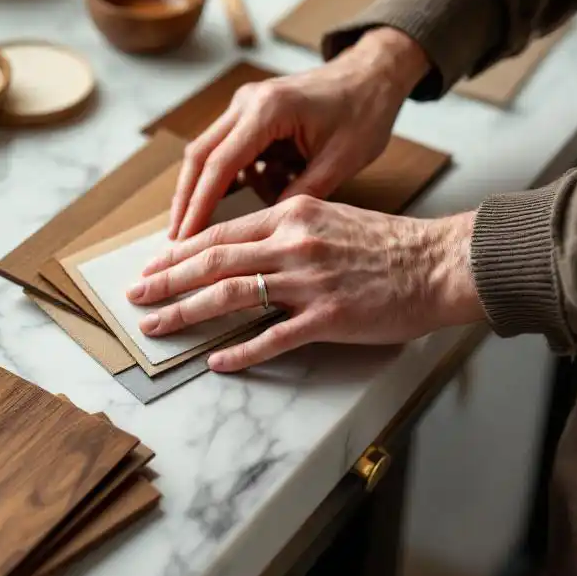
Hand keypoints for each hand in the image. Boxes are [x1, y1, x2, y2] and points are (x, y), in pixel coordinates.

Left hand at [128, 196, 484, 371]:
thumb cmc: (386, 243)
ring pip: (231, 295)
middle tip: (136, 297)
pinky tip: (217, 361)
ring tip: (157, 326)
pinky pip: (273, 337)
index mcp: (292, 214)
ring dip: (187, 312)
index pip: (219, 233)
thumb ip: (284, 230)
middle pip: (213, 262)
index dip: (178, 253)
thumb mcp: (328, 218)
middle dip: (167, 281)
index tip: (152, 267)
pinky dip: (241, 350)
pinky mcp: (328, 316)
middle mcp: (293, 243)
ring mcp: (310, 281)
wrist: (440, 263)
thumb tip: (239, 250)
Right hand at [168, 27, 430, 239]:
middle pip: (199, 156)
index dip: (200, 204)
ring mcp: (245, 105)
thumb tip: (267, 229)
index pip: (220, 163)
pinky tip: (240, 199)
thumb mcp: (342, 160)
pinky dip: (226, 178)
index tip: (187, 236)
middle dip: (186, 199)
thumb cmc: (364, 111)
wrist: (373, 73)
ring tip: (198, 229)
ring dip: (203, 190)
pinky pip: (226, 150)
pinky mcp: (249, 113)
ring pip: (207, 153)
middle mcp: (247, 102)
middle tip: (175, 238)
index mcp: (269, 110)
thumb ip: (303, 193)